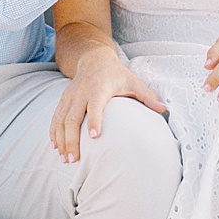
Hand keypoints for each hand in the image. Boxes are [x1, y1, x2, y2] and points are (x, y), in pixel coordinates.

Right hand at [50, 51, 167, 162]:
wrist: (94, 59)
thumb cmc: (117, 75)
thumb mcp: (133, 82)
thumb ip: (147, 96)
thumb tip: (164, 109)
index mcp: (100, 88)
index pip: (96, 105)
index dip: (95, 119)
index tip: (95, 137)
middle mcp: (81, 93)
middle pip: (73, 118)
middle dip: (72, 139)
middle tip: (74, 159)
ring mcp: (70, 97)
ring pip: (62, 120)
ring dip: (62, 140)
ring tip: (65, 159)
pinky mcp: (63, 100)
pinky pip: (56, 118)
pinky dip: (54, 133)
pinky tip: (56, 147)